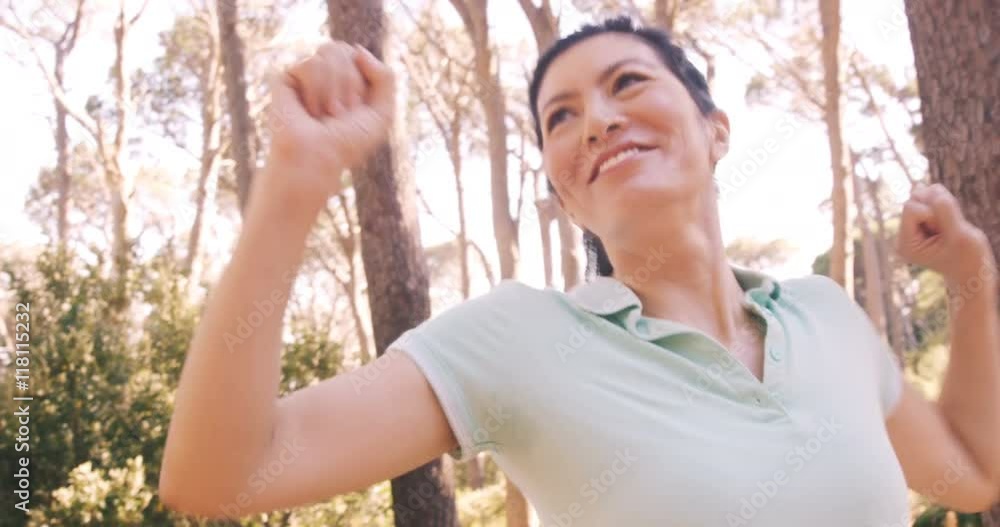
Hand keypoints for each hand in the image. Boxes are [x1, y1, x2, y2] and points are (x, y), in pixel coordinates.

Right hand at [261, 40, 394, 209]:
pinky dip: (315, 91)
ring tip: (323, 114)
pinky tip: (307, 110)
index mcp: (348, 79)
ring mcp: (305, 75)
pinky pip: (310, 63)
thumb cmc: (349, 143)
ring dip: (333, 91)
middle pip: (343, 49)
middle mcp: (325, 74)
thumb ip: (386, 77)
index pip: (359, 55)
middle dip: (349, 84)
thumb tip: (357, 50)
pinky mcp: (285, 79)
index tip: (356, 110)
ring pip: (328, 52)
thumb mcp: (382, 113)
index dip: (362, 83)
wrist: (317, 159)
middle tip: (339, 114)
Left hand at [897, 183, 996, 285]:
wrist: (972, 271)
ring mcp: (911, 228)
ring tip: (949, 229)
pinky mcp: (922, 221)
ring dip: (942, 207)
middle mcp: (903, 235)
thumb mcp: (960, 236)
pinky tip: (949, 225)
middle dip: (936, 209)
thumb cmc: (969, 259)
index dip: (932, 214)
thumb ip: (946, 212)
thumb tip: (932, 189)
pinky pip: (932, 197)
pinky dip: (945, 206)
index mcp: (906, 244)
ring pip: (923, 195)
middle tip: (948, 232)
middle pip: (914, 199)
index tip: (945, 233)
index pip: (911, 208)